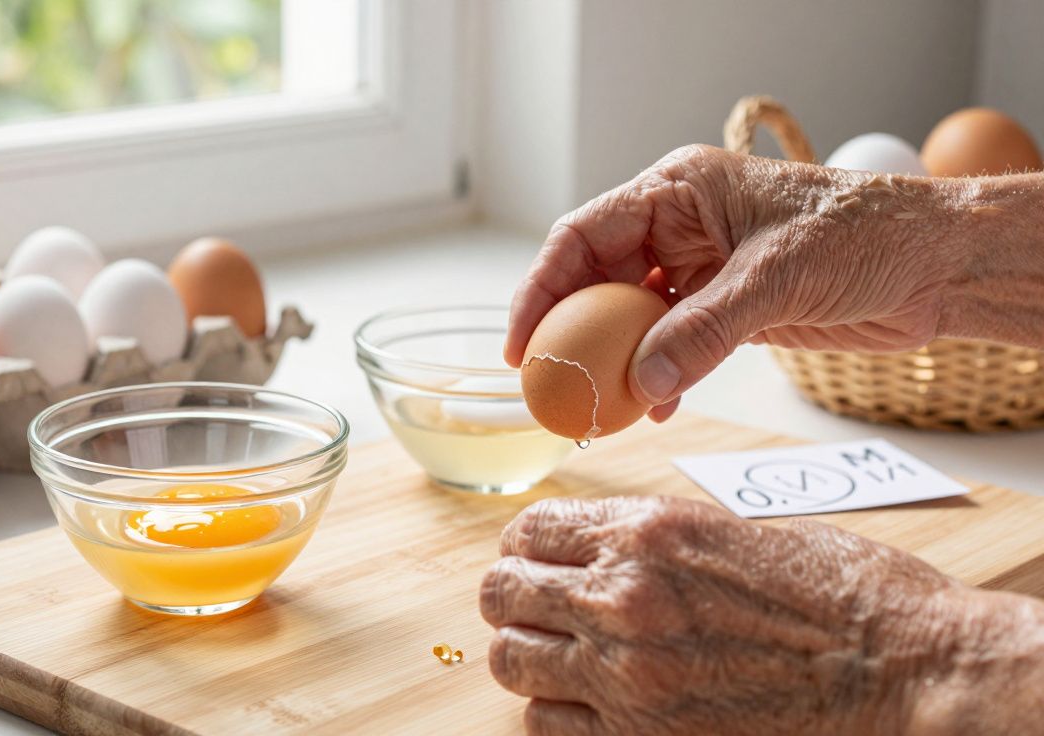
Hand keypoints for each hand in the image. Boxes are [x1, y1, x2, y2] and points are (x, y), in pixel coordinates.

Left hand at [480, 496, 1043, 735]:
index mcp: (645, 531)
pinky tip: (593, 703)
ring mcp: (626, 673)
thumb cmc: (839, 594)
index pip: (528, 531)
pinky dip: (557, 712)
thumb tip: (597, 553)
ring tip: (563, 657)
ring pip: (511, 660)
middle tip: (541, 609)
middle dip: (515, 598)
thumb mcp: (734, 530)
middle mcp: (621, 597)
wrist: (901, 668)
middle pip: (502, 593)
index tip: (537, 560)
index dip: (527, 547)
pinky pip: (546, 724)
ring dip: (529, 655)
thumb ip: (650, 542)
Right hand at [504, 145, 977, 415]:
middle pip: (597, 280)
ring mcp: (701, 269)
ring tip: (595, 405)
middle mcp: (680, 228)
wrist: (937, 264)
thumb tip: (641, 384)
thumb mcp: (776, 278)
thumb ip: (704, 331)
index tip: (521, 344)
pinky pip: (672, 344)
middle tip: (550, 384)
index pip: (583, 236)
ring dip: (614, 361)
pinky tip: (654, 406)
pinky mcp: (727, 309)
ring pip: (632, 317)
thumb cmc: (866, 236)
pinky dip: (659, 376)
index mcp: (678, 191)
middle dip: (572, 332)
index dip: (541, 288)